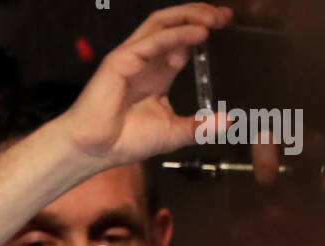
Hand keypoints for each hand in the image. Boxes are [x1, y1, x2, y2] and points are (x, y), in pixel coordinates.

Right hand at [60, 4, 231, 166]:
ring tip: (214, 17)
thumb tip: (229, 123)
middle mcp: (146, 60)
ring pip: (163, 23)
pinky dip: (177, 34)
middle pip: (175, 24)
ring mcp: (133, 56)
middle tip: (225, 16)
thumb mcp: (173, 133)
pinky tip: (198, 33)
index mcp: (158, 74)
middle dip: (201, 15)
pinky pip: (154, 40)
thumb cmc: (125, 141)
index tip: (226, 26)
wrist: (95, 150)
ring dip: (190, 16)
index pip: (183, 41)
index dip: (203, 29)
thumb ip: (200, 127)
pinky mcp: (122, 60)